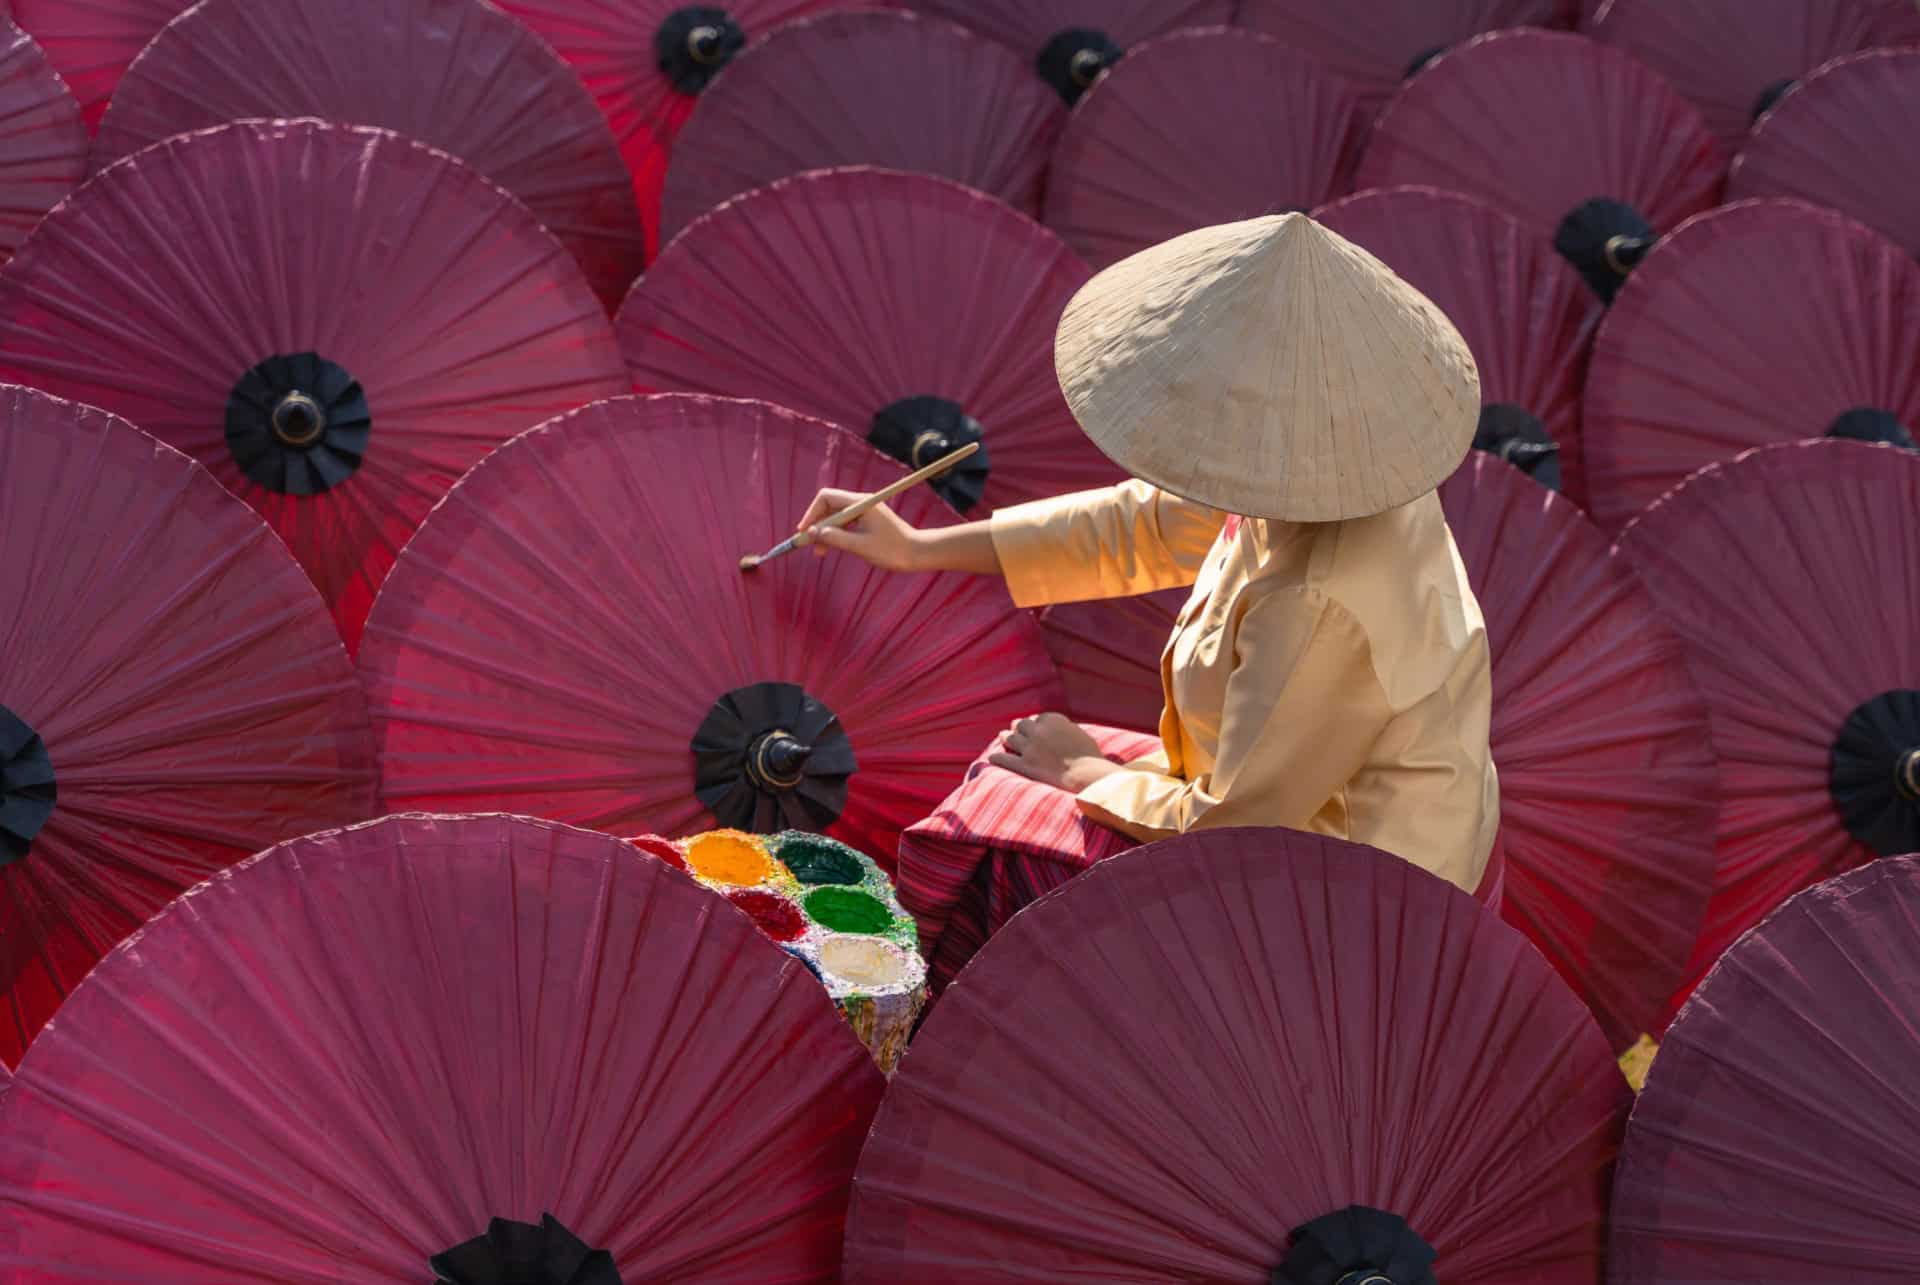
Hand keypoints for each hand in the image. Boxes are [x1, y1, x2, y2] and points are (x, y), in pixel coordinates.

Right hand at [797, 488, 923, 570]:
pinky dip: (836, 534)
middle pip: (829, 506)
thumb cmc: (892, 550)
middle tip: (809, 545)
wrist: (917, 553)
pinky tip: (831, 548)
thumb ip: (834, 538)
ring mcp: (865, 511)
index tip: (804, 531)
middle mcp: (861, 503)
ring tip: (819, 552)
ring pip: (836, 516)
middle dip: (817, 524)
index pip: (826, 497)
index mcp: (860, 503)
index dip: (811, 513)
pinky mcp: (867, 520)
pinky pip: (845, 523)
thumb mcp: (860, 546)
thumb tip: (812, 532)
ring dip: (825, 532)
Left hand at [989, 713, 1125, 792]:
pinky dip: (997, 758)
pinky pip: (1004, 760)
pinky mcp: (1024, 766)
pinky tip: (992, 758)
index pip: (1038, 717)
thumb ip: (1066, 729)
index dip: (1036, 723)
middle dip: (1019, 727)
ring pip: (1010, 738)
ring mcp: (1030, 748)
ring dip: (1005, 737)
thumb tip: (1060, 730)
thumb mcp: (1081, 735)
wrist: (1087, 776)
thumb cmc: (1091, 758)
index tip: (1035, 727)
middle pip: (1021, 724)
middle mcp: (1039, 731)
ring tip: (1002, 737)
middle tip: (1015, 729)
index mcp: (1054, 720)